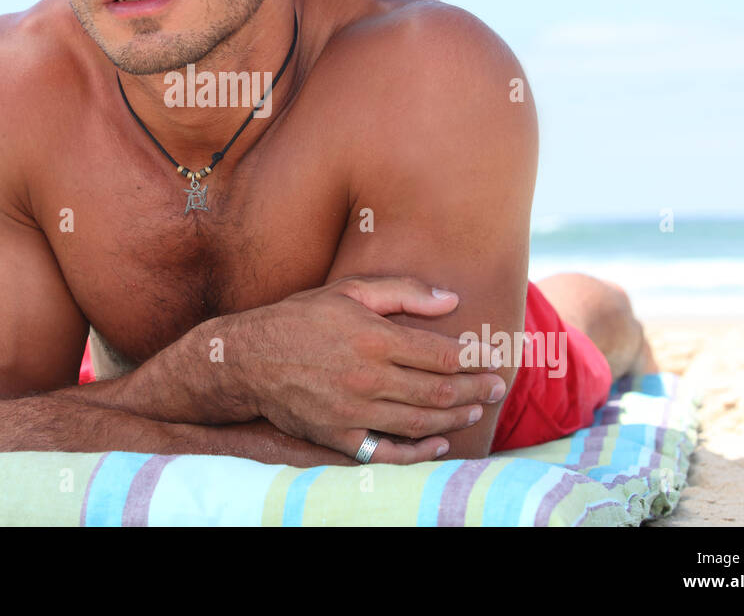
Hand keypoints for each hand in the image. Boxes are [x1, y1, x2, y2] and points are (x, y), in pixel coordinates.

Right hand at [231, 275, 506, 464]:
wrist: (247, 358)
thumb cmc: (300, 317)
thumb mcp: (350, 290)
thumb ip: (404, 292)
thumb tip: (452, 298)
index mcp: (374, 337)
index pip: (442, 354)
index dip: (475, 358)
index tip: (493, 358)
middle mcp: (368, 377)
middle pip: (438, 390)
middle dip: (475, 390)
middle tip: (496, 388)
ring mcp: (353, 411)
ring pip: (420, 422)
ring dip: (455, 419)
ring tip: (475, 411)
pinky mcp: (338, 436)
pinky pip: (387, 452)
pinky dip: (417, 452)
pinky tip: (437, 445)